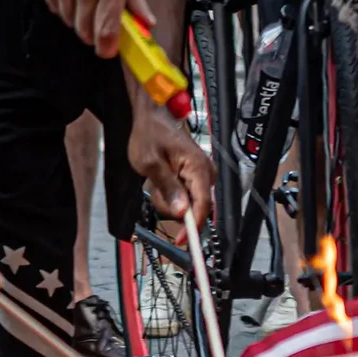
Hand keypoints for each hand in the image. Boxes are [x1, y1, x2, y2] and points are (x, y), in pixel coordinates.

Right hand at [41, 0, 157, 56]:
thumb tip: (146, 22)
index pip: (106, 25)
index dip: (107, 44)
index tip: (108, 50)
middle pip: (84, 26)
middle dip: (92, 34)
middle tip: (99, 32)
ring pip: (67, 17)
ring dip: (77, 21)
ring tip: (86, 8)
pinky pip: (53, 5)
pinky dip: (62, 7)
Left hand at [128, 106, 214, 228]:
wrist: (153, 116)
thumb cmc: (151, 133)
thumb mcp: (151, 163)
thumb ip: (168, 189)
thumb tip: (182, 212)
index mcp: (198, 167)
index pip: (202, 205)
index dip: (192, 226)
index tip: (181, 240)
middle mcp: (206, 171)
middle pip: (196, 207)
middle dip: (174, 206)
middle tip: (156, 189)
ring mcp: (202, 174)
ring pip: (189, 204)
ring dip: (170, 199)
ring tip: (158, 179)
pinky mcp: (196, 176)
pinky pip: (187, 196)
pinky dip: (173, 193)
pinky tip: (164, 179)